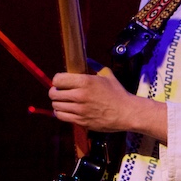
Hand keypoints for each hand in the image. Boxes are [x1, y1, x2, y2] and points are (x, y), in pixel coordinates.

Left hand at [49, 69, 167, 141]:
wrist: (127, 112)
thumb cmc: (117, 92)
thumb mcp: (107, 75)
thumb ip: (94, 66)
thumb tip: (87, 58)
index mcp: (85, 81)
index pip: (57, 79)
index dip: (57, 80)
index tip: (60, 82)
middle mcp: (80, 95)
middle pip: (54, 94)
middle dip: (54, 92)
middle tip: (58, 92)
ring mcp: (80, 110)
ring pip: (56, 106)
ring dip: (57, 103)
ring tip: (62, 101)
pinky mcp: (81, 121)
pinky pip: (61, 117)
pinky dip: (60, 113)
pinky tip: (64, 110)